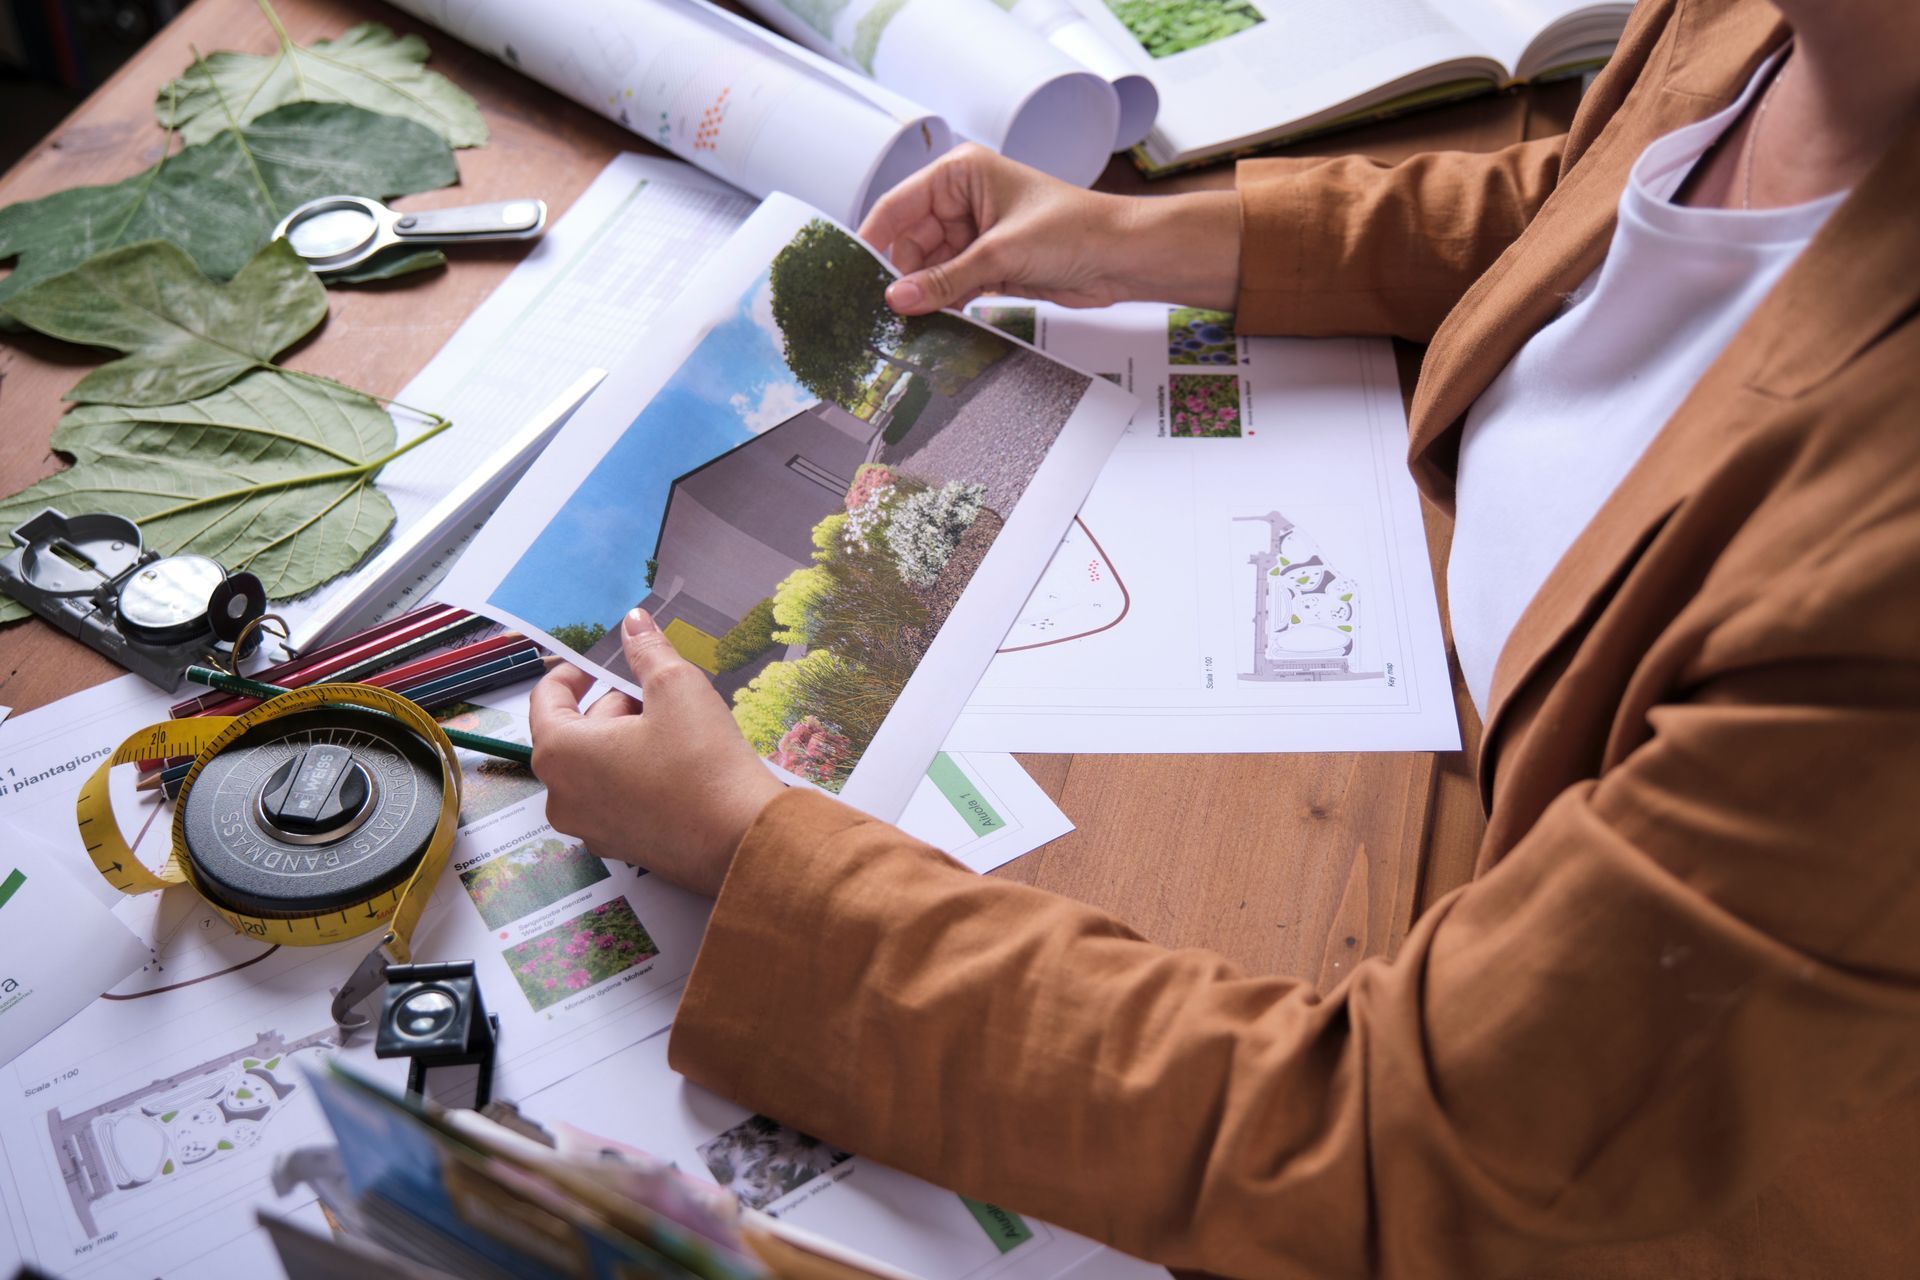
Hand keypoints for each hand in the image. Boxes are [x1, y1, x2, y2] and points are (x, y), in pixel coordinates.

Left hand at [528, 609, 785, 896]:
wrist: (742, 842)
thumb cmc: (703, 762)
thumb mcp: (676, 687)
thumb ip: (647, 650)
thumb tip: (634, 622)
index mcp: (560, 753)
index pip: (546, 698)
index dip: (574, 672)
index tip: (602, 661)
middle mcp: (562, 796)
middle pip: (575, 733)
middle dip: (613, 706)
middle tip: (658, 692)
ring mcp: (589, 829)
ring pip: (596, 767)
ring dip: (625, 741)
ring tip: (676, 728)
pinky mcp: (620, 848)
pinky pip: (615, 799)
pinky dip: (636, 776)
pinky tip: (679, 767)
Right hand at [858, 143, 1241, 315]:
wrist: (1123, 257)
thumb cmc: (1077, 229)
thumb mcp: (1000, 253)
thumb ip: (944, 279)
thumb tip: (896, 298)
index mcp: (960, 174)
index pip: (899, 205)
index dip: (875, 240)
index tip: (854, 274)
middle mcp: (963, 201)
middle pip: (910, 242)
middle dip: (899, 275)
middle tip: (881, 312)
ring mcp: (976, 235)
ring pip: (929, 269)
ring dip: (922, 296)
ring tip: (904, 325)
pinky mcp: (990, 266)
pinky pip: (951, 286)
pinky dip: (943, 305)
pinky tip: (933, 326)